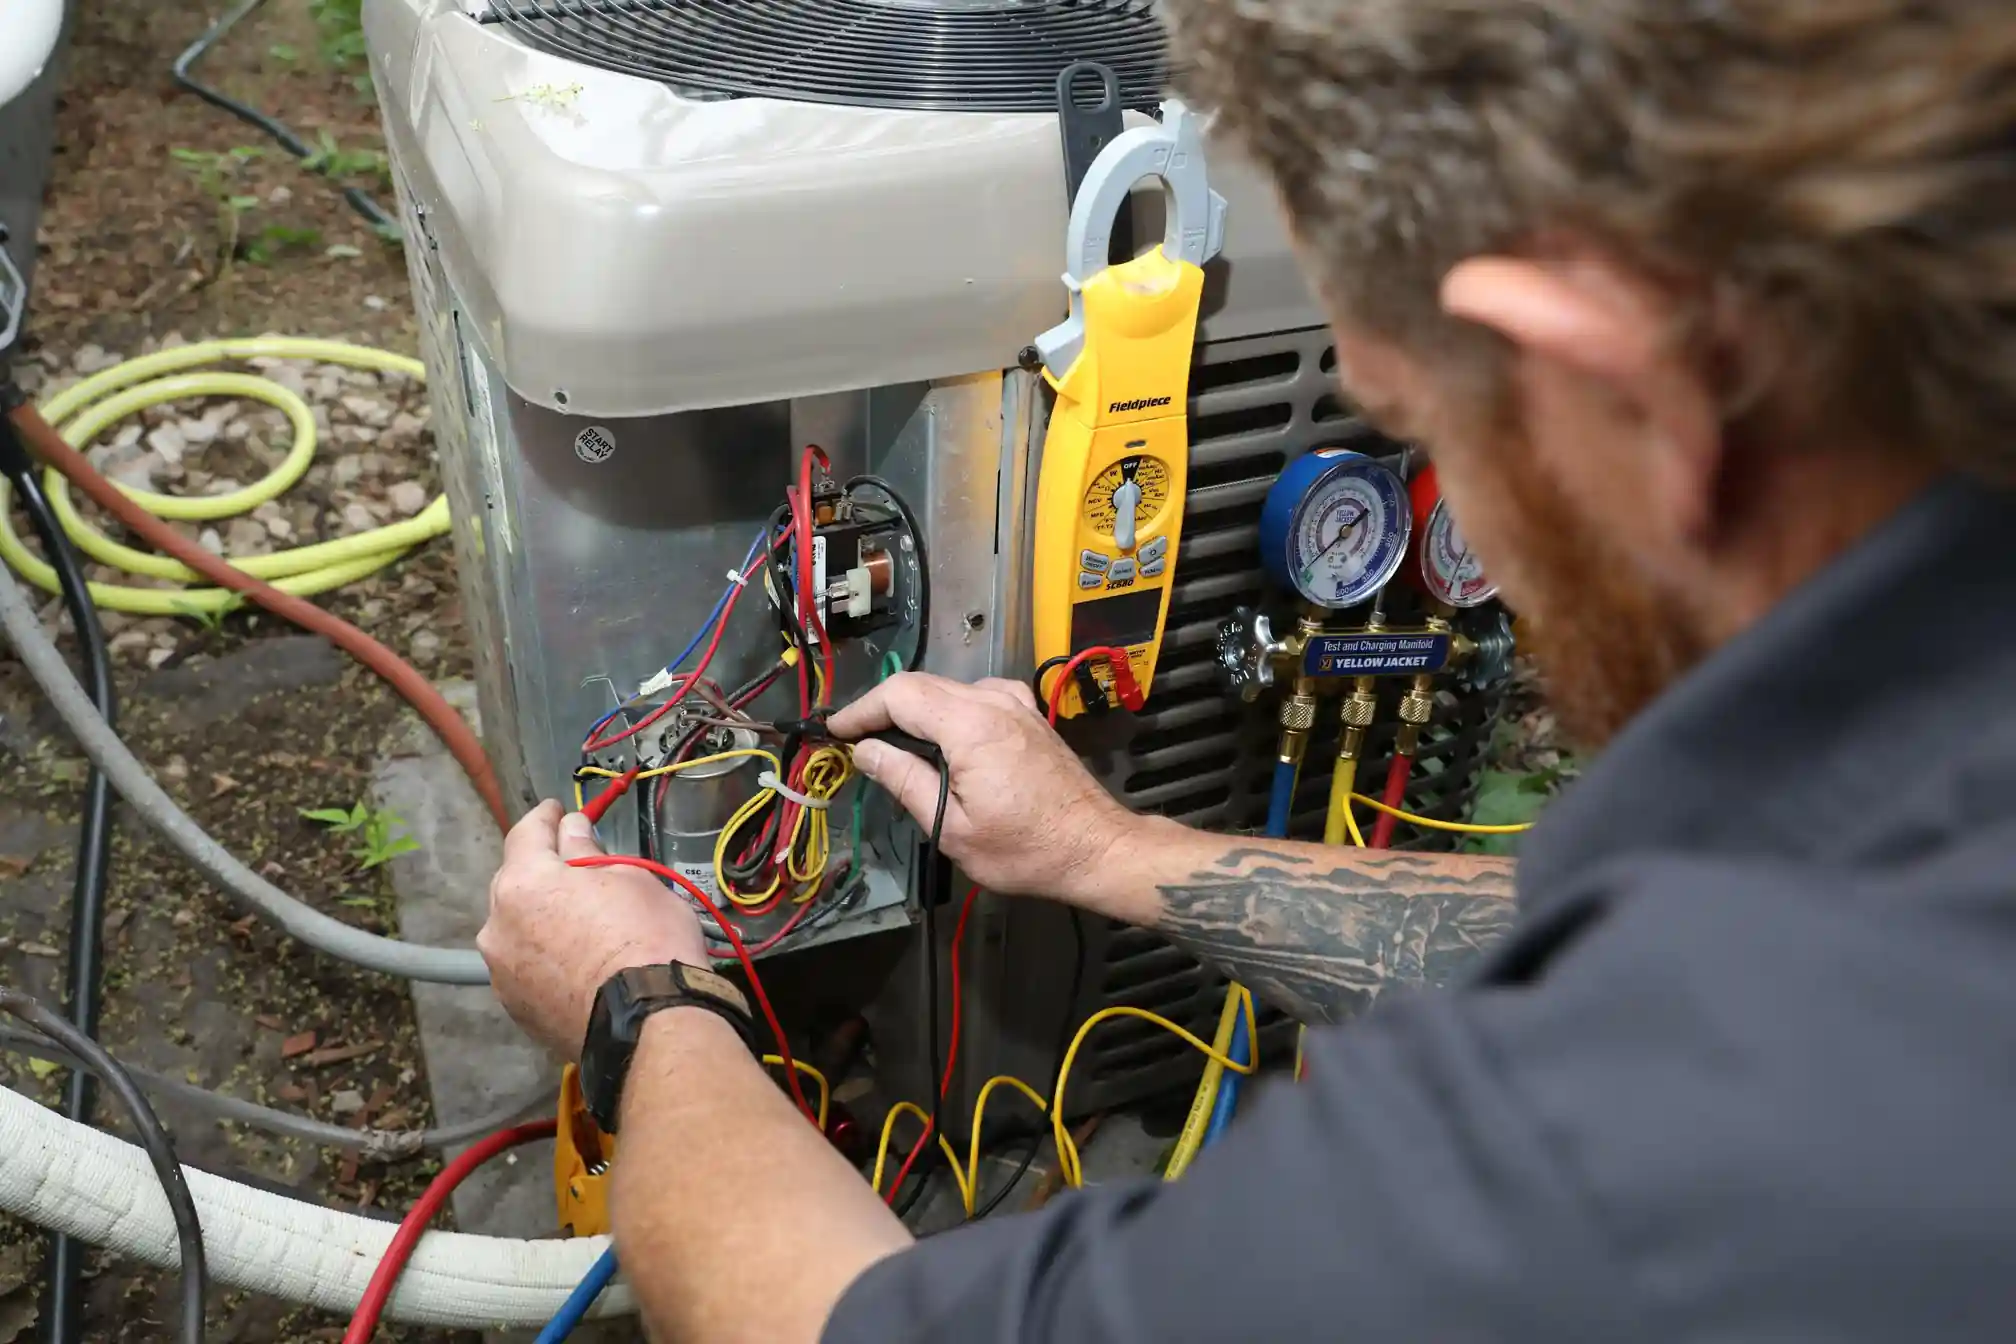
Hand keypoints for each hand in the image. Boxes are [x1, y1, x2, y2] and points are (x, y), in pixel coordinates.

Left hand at [479, 800, 707, 1057]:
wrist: (648, 1024)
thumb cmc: (647, 939)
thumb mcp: (630, 878)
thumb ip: (589, 852)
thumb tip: (572, 831)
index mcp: (523, 883)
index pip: (527, 833)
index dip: (547, 817)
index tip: (558, 811)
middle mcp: (498, 925)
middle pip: (514, 882)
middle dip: (541, 870)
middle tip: (573, 867)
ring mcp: (502, 972)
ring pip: (516, 928)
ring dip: (539, 917)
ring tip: (577, 921)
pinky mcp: (516, 1009)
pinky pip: (526, 967)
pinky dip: (543, 956)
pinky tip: (575, 961)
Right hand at [827, 672, 1129, 900]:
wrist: (1095, 848)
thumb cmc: (1025, 849)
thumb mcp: (951, 827)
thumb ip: (905, 781)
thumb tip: (866, 751)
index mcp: (971, 725)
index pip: (899, 694)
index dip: (861, 709)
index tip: (835, 730)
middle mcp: (994, 701)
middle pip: (921, 685)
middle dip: (881, 708)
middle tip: (853, 739)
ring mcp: (1016, 703)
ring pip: (947, 689)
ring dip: (914, 710)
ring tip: (889, 744)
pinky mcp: (1028, 714)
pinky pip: (975, 698)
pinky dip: (946, 711)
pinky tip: (940, 741)